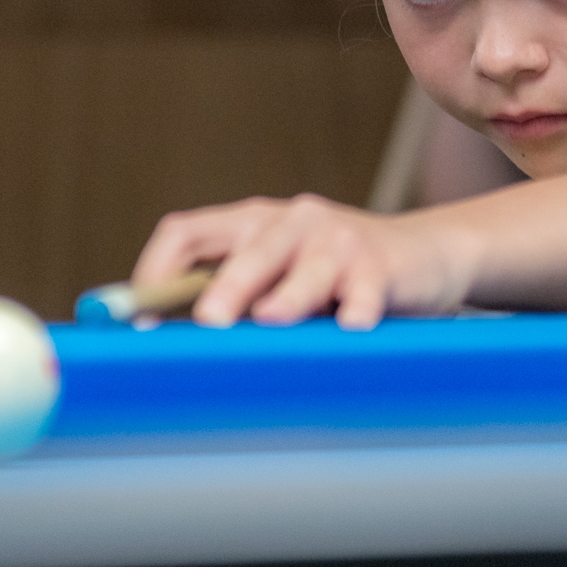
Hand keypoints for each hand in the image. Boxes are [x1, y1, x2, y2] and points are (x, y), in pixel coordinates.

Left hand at [131, 195, 472, 329]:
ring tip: (272, 320)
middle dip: (225, 289)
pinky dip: (356, 311)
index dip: (155, 275)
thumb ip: (234, 297)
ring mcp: (338, 240)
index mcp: (252, 223)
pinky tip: (352, 329)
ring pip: (305, 271)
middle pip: (247, 252)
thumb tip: (160, 345)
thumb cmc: (335, 276)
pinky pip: (364, 291)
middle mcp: (291, 221)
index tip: (139, 322)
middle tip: (208, 323)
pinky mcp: (382, 263)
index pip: (187, 234)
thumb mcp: (279, 276)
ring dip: (288, 298)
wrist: (427, 256)